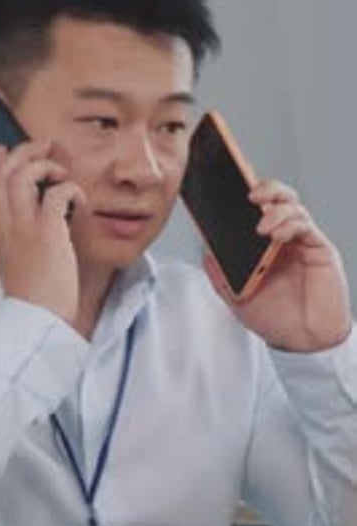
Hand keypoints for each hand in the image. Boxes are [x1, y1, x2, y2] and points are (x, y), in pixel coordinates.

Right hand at [0, 141, 85, 325]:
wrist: (35, 321)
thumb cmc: (34, 301)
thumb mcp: (16, 268)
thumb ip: (20, 245)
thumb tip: (37, 232)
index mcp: (0, 234)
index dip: (0, 163)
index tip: (6, 149)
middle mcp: (8, 226)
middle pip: (7, 171)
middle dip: (26, 151)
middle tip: (46, 146)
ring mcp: (25, 227)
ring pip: (25, 174)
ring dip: (46, 165)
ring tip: (63, 173)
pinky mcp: (47, 232)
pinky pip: (57, 193)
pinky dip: (71, 188)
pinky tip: (79, 201)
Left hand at [204, 179, 351, 350]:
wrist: (302, 341)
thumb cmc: (276, 318)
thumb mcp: (237, 297)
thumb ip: (221, 274)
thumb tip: (205, 251)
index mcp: (262, 245)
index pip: (254, 210)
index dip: (243, 193)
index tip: (225, 184)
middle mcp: (283, 238)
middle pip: (277, 198)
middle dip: (264, 188)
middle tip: (249, 193)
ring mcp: (301, 241)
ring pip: (292, 206)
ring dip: (275, 209)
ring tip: (261, 225)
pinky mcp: (319, 249)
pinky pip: (305, 226)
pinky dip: (290, 224)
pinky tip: (277, 234)